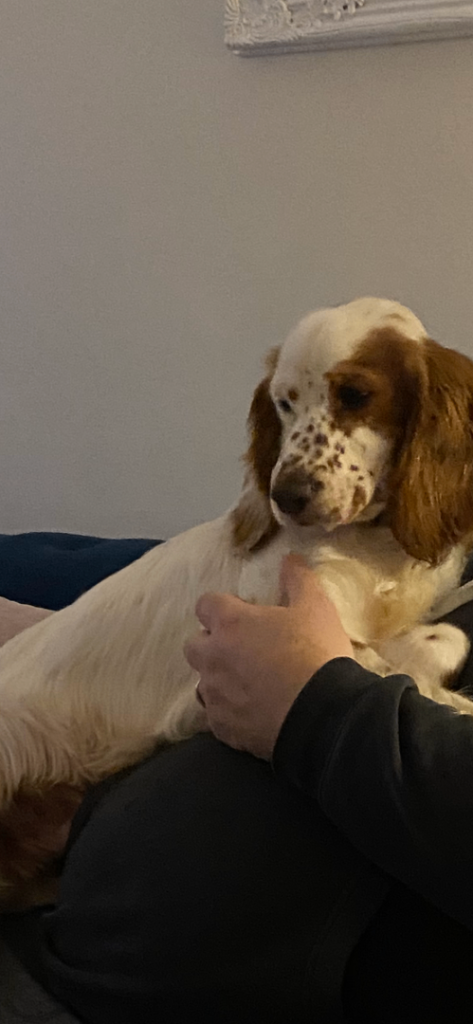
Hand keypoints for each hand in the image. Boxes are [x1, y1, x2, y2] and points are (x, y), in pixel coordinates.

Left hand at [184, 554, 353, 759]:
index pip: (205, 604)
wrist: (323, 716)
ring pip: (202, 682)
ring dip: (218, 679)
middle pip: (194, 644)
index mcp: (231, 623)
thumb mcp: (317, 608)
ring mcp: (215, 695)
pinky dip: (229, 711)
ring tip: (248, 684)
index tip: (241, 612)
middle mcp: (213, 657)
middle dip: (211, 644)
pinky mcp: (222, 727)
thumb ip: (298, 580)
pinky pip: (215, 715)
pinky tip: (252, 713)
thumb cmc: (316, 654)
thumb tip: (289, 558)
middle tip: (242, 648)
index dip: (221, 607)